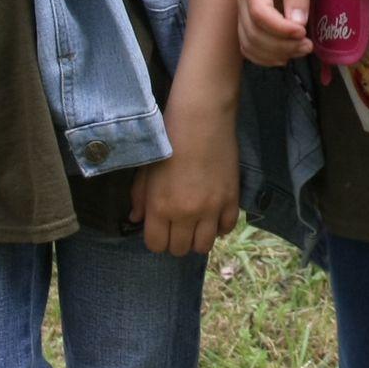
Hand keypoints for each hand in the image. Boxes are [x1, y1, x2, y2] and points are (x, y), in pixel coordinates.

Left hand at [130, 102, 240, 255]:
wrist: (202, 118)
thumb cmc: (169, 140)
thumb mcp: (147, 170)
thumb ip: (139, 198)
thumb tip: (136, 219)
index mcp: (160, 207)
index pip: (156, 245)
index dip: (157, 239)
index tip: (161, 228)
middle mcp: (185, 214)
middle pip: (180, 249)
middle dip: (177, 240)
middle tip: (179, 225)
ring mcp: (211, 208)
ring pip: (204, 245)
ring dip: (199, 237)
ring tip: (198, 223)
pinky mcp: (232, 198)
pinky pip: (228, 228)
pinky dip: (221, 226)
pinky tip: (215, 214)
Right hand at [237, 0, 314, 65]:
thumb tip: (298, 24)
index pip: (260, 14)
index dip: (280, 29)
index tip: (303, 32)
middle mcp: (242, 1)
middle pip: (253, 33)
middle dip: (282, 45)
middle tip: (308, 45)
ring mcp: (241, 14)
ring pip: (249, 44)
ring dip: (275, 54)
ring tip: (302, 50)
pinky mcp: (247, 23)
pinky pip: (249, 47)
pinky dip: (265, 57)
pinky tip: (285, 56)